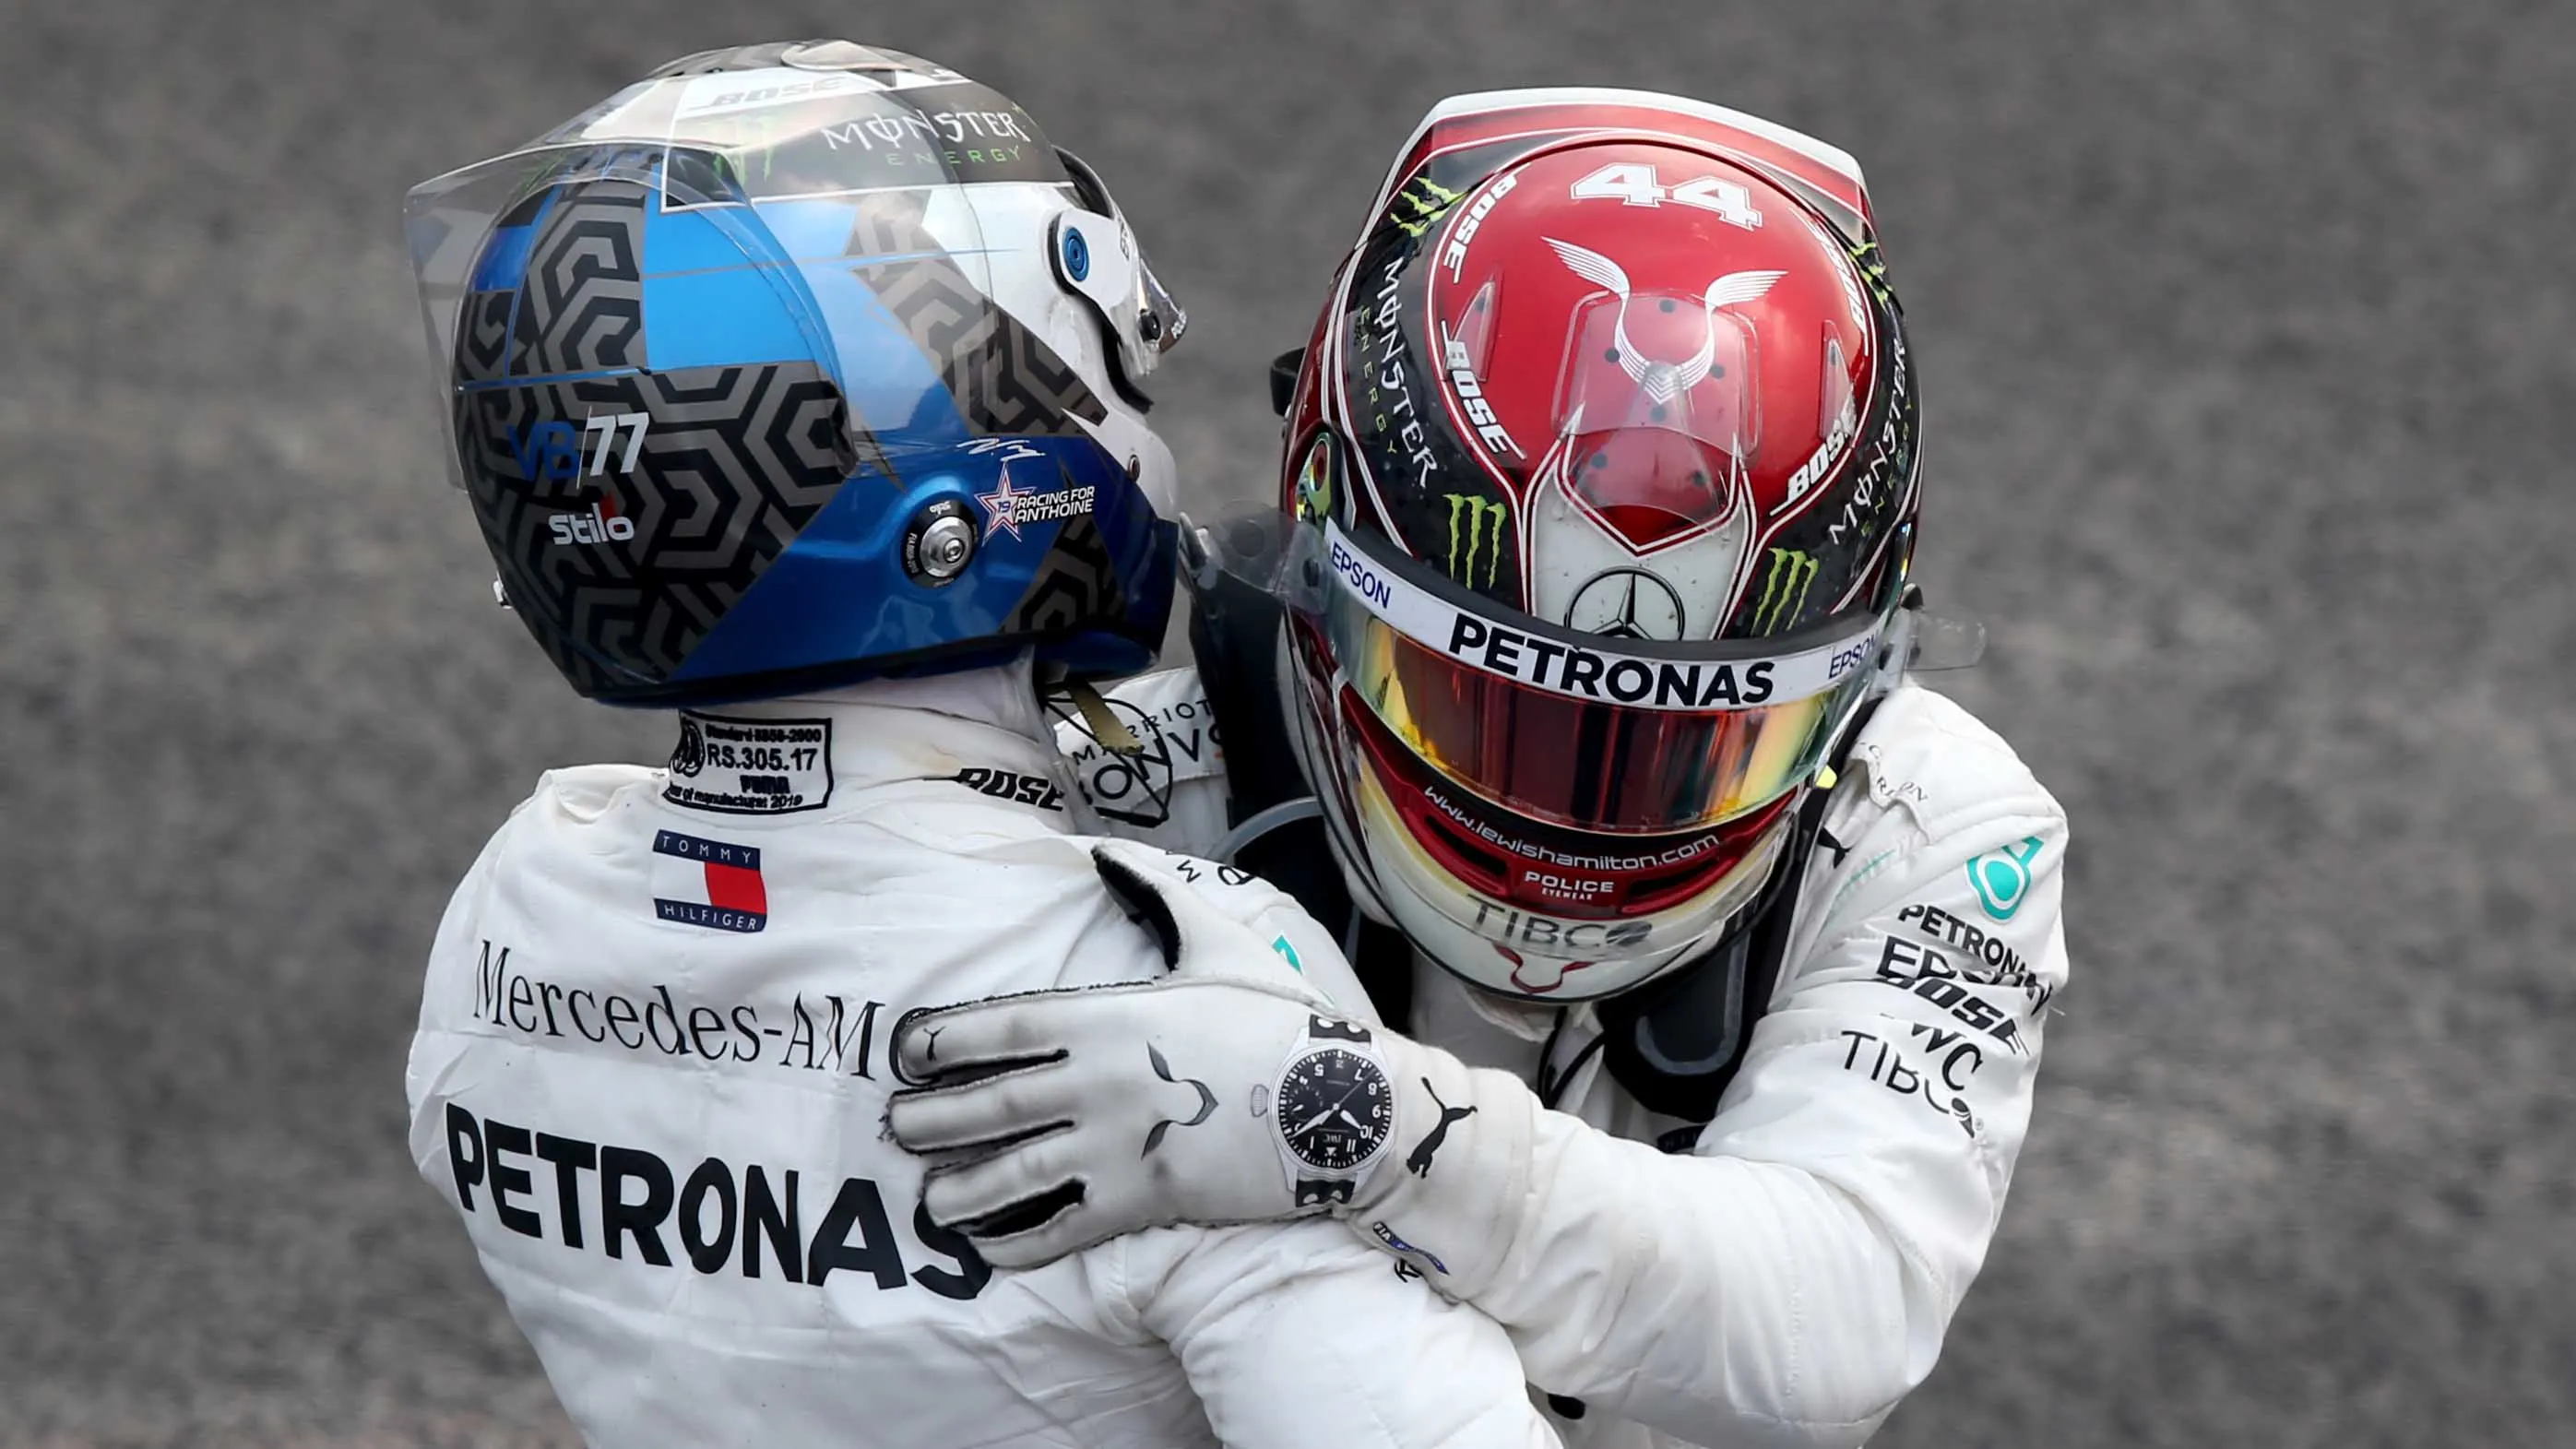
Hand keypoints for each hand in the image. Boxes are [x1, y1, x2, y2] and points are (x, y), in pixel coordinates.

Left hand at [889, 842, 1359, 1265]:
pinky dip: (1018, 1241)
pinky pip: (1062, 1226)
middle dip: (931, 1120)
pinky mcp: (1142, 1201)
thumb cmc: (1281, 1019)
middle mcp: (1097, 1082)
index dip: (943, 1043)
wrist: (1342, 1104)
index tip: (907, 1055)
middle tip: (895, 1128)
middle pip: (989, 1105)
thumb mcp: (1219, 943)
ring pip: (1013, 1173)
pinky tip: (988, 1247)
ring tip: (929, 1199)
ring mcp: (1115, 1146)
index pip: (1000, 1029)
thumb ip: (1157, 898)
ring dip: (960, 1190)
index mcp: (1108, 1017)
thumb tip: (1107, 854)